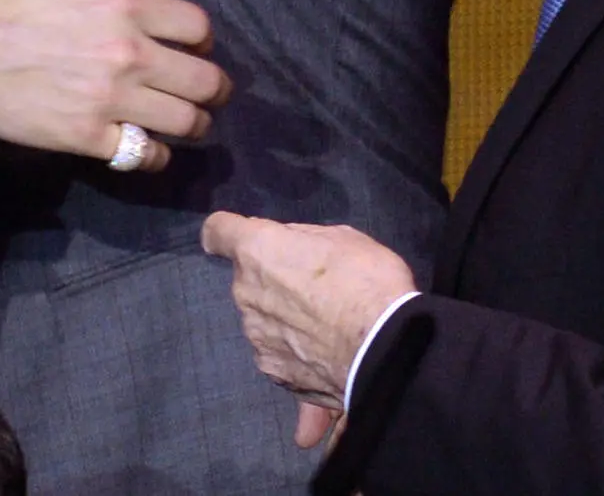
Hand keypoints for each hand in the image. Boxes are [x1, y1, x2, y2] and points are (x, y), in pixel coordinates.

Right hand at [0, 0, 230, 171]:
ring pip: (185, 122)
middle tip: (207, 94)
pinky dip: (154, 155)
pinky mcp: (88, 137)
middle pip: (205, 81)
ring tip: (186, 124)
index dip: (203, 39)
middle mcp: (130, 53)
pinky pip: (143, 155)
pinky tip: (148, 147)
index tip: (193, 48)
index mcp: (126, 5)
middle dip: (214, 89)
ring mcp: (112, 99)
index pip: (199, 26)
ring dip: (194, 125)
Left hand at [199, 213, 416, 414]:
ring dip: (283, 319)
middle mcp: (245, 292)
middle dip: (273, 280)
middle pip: (248, 279)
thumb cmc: (367, 280)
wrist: (385, 350)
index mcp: (257, 251)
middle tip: (314, 289)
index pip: (217, 232)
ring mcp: (256, 335)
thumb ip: (303, 241)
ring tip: (325, 329)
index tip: (237, 240)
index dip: (226, 233)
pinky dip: (293, 354)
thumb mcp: (343, 239)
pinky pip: (278, 353)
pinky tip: (320, 358)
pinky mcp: (272, 371)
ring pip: (262, 318)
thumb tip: (291, 251)